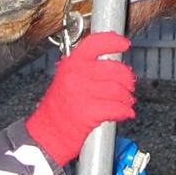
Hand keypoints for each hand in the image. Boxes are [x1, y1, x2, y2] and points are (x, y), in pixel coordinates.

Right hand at [25, 32, 135, 165]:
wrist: (46, 134)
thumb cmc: (58, 108)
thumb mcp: (66, 78)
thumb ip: (86, 68)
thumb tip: (114, 63)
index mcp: (71, 63)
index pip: (95, 43)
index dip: (113, 41)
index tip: (124, 44)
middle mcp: (76, 74)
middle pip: (114, 68)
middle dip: (127, 78)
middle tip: (129, 85)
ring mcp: (82, 93)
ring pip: (118, 90)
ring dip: (127, 98)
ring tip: (126, 102)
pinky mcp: (88, 112)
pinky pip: (117, 108)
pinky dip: (125, 111)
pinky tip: (125, 113)